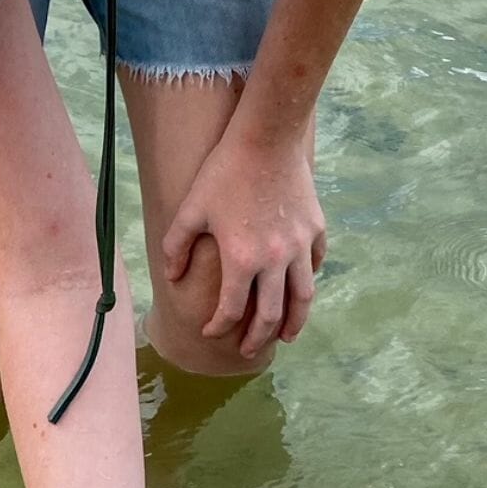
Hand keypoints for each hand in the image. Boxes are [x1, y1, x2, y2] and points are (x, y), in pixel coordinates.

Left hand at [160, 130, 325, 358]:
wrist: (267, 137)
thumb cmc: (224, 171)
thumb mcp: (191, 209)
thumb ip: (177, 247)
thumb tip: (172, 278)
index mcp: (241, 260)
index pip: (231, 309)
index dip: (218, 326)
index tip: (211, 332)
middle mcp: (275, 260)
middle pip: (270, 315)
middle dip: (257, 338)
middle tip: (248, 350)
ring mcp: (299, 246)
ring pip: (302, 298)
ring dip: (293, 323)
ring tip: (286, 337)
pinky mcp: (315, 230)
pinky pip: (314, 265)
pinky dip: (306, 282)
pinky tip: (299, 290)